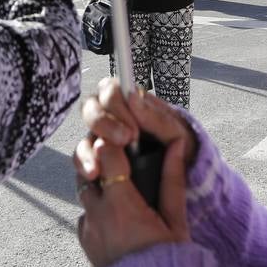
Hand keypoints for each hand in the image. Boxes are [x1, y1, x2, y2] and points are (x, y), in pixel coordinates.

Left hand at [73, 79, 197, 266]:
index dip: (114, 142)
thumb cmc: (169, 263)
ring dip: (98, 181)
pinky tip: (117, 213)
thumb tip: (176, 146)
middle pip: (86, 166)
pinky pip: (85, 213)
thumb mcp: (176, 221)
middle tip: (120, 156)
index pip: (105, 154)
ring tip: (120, 185)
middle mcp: (97, 215)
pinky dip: (97, 206)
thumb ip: (173, 180)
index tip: (126, 138)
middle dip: (100, 157)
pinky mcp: (84, 242)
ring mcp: (87, 229)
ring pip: (83, 189)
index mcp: (122, 206)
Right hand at [75, 78, 197, 178]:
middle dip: (103, 123)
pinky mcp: (96, 161)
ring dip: (89, 149)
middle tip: (124, 141)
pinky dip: (84, 166)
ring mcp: (101, 139)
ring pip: (83, 135)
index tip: (133, 127)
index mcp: (129, 102)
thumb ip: (156, 116)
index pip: (109, 90)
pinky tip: (94, 175)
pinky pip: (80, 160)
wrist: (185, 176)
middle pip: (90, 108)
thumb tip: (133, 96)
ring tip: (102, 167)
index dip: (115, 104)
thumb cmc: (181, 146)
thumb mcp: (177, 132)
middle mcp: (110, 117)